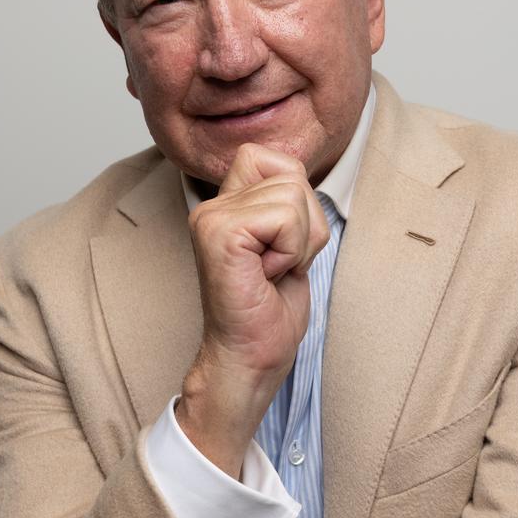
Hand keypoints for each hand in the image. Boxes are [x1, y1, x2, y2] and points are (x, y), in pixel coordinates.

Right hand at [175, 143, 329, 477]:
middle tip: (279, 264)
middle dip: (305, 224)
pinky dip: (291, 251)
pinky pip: (285, 218)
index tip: (282, 245)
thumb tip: (301, 171)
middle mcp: (212, 205)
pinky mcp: (221, 235)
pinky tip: (267, 276)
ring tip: (272, 272)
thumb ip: (287, 205)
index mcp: (225, 205)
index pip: (273, 157)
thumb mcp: (288, 244)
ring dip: (299, 242)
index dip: (296, 196)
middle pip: (292, 174)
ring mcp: (213, 218)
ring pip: (293, 195)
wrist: (249, 360)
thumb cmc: (268, 313)